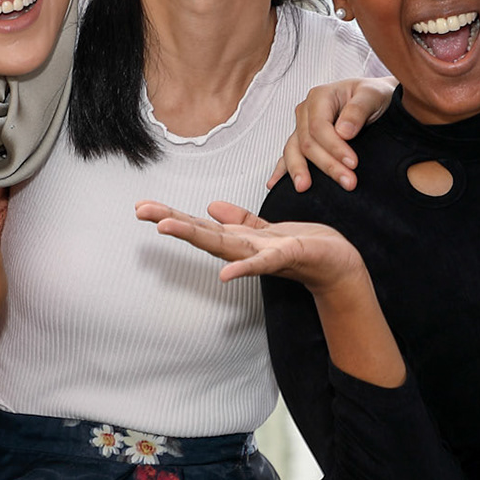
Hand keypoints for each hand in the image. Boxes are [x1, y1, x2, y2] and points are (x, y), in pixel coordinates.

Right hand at [136, 199, 365, 289]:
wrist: (338, 265)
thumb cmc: (307, 248)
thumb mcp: (269, 230)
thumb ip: (242, 221)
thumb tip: (212, 207)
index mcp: (241, 239)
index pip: (201, 225)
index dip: (172, 215)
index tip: (143, 206)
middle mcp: (246, 249)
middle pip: (203, 234)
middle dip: (171, 221)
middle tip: (141, 211)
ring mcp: (263, 255)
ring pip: (224, 244)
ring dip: (194, 235)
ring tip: (166, 227)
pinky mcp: (287, 257)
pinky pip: (262, 264)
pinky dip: (243, 268)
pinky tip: (224, 274)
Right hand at [270, 77, 398, 191]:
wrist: (375, 99)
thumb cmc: (373, 95)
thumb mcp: (373, 95)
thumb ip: (358, 110)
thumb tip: (343, 132)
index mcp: (320, 97)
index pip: (319, 127)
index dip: (334, 147)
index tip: (353, 163)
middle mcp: (306, 111)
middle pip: (307, 143)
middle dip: (327, 165)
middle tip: (348, 182)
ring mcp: (302, 126)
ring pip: (293, 151)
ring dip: (300, 171)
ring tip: (304, 188)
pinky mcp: (303, 139)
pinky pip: (288, 155)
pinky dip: (281, 170)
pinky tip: (274, 185)